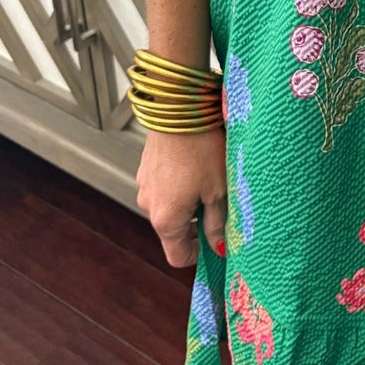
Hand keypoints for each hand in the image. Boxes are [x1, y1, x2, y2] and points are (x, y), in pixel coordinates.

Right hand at [135, 128, 228, 267]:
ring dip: (189, 200)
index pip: (178, 256)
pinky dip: (179, 183)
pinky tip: (196, 163)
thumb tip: (219, 247)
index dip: (198, 254)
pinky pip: (164, 186)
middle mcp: (149, 206)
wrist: (179, 107)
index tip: (216, 240)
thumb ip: (217, 223)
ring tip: (210, 177)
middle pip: (174, 230)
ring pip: (170, 206)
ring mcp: (144, 185)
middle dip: (197, 222)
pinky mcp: (146, 167)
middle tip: (220, 202)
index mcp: (166, 219)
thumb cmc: (202, 149)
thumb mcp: (219, 190)